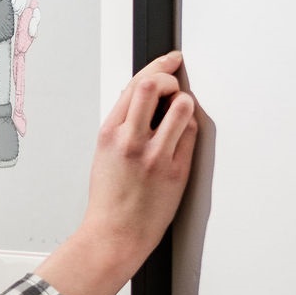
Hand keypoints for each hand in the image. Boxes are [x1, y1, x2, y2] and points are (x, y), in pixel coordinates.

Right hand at [35, 51, 197, 294]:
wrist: (116, 234)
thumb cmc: (109, 199)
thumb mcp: (104, 154)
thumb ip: (123, 125)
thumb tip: (145, 100)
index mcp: (109, 133)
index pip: (134, 84)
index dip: (157, 66)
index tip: (170, 60)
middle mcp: (130, 140)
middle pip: (153, 86)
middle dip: (170, 77)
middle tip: (175, 84)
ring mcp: (154, 155)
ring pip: (181, 107)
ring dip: (185, 102)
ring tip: (180, 112)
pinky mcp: (175, 170)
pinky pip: (191, 135)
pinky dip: (190, 128)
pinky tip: (183, 135)